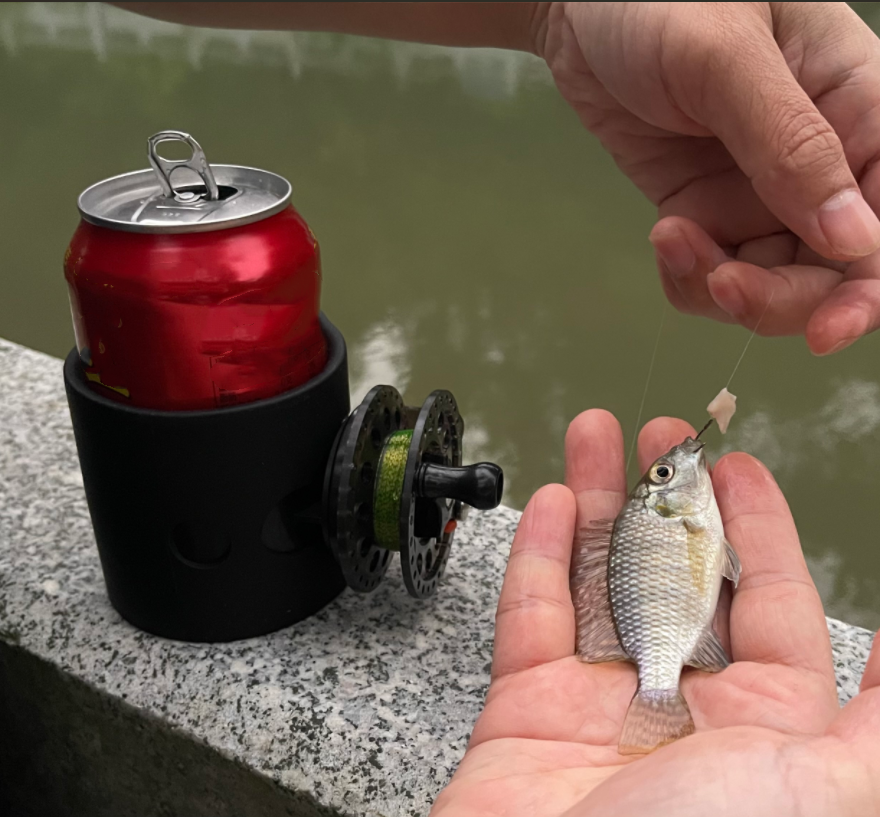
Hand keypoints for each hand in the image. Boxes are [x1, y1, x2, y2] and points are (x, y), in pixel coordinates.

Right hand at [430, 409, 879, 816]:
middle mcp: (684, 710)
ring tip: (596, 435)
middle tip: (659, 434)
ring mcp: (599, 706)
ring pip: (599, 578)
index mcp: (765, 727)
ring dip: (597, 502)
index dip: (756, 525)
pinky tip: (548, 502)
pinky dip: (537, 554)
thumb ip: (876, 725)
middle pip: (677, 573)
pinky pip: (530, 615)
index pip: (769, 600)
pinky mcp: (525, 710)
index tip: (735, 464)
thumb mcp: (826, 790)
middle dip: (668, 497)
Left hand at [538, 3, 879, 354]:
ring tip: (674, 239)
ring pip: (773, 283)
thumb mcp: (726, 58)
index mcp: (861, 107)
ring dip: (723, 287)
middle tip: (720, 283)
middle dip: (780, 297)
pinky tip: (665, 237)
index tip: (827, 329)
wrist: (580, 11)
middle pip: (835, 270)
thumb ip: (791, 144)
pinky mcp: (711, 210)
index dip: (869, 284)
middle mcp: (823, 160)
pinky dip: (689, 276)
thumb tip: (854, 238)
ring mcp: (764, 192)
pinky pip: (715, 274)